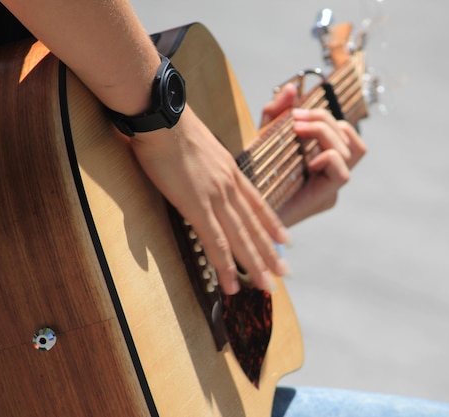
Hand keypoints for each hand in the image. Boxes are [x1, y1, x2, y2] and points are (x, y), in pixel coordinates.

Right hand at [130, 106, 288, 293]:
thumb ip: (205, 165)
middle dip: (270, 253)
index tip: (286, 241)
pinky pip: (215, 242)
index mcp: (231, 171)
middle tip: (283, 275)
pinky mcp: (197, 206)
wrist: (163, 115)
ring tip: (269, 287)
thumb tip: (198, 173)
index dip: (273, 225)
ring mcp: (216, 197)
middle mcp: (230, 186)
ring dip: (256, 265)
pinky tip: (232, 284)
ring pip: (242, 238)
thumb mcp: (200, 145)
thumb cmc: (172, 126)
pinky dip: (226, 265)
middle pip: (255, 227)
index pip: (258, 204)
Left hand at [261, 83, 366, 225]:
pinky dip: (328, 158)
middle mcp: (332, 173)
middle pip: (351, 138)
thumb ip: (275, 113)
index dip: (326, 116)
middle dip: (325, 121)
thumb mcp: (262, 138)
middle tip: (296, 119)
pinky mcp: (324, 199)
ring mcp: (331, 188)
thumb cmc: (252, 177)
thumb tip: (291, 87)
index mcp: (323, 158)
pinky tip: (306, 159)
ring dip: (327, 135)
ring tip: (300, 131)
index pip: (345, 132)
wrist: (243, 213)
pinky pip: (342, 174)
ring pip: (353, 152)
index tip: (295, 112)